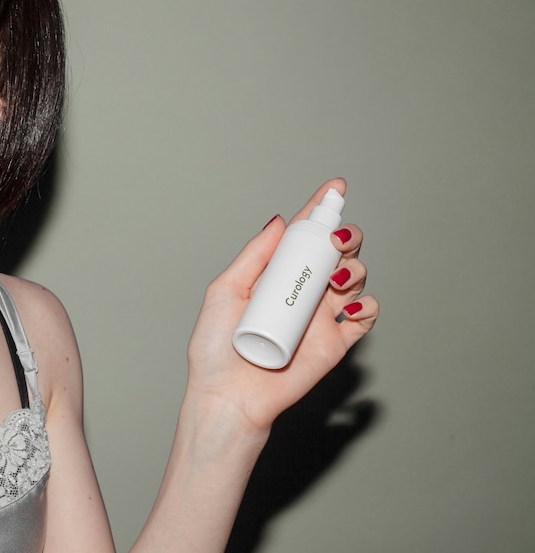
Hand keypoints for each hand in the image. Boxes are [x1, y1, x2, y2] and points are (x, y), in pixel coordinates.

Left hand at [184, 178, 379, 433]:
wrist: (229, 395)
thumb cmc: (216, 348)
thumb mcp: (225, 291)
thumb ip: (253, 257)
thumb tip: (281, 222)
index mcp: (275, 274)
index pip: (302, 235)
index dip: (321, 209)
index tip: (335, 188)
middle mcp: (302, 289)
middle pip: (337, 250)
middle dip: (345, 235)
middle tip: (336, 239)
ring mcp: (321, 314)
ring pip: (356, 277)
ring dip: (355, 267)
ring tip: (335, 279)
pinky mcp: (336, 342)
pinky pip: (365, 316)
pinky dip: (367, 305)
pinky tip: (348, 305)